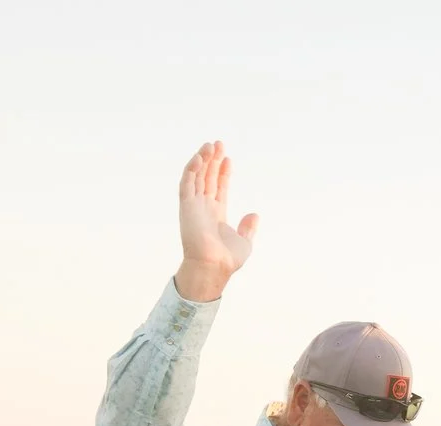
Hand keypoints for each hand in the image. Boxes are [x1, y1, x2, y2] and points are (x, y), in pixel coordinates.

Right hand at [175, 142, 257, 301]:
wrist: (213, 267)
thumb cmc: (227, 260)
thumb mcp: (244, 242)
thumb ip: (248, 227)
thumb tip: (254, 214)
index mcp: (216, 213)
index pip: (219, 187)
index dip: (223, 172)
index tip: (229, 159)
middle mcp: (203, 207)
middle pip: (208, 177)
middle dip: (213, 160)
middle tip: (219, 143)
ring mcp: (194, 205)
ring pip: (196, 176)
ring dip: (202, 160)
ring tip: (210, 145)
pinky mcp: (186, 206)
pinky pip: (186, 183)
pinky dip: (191, 169)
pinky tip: (198, 157)